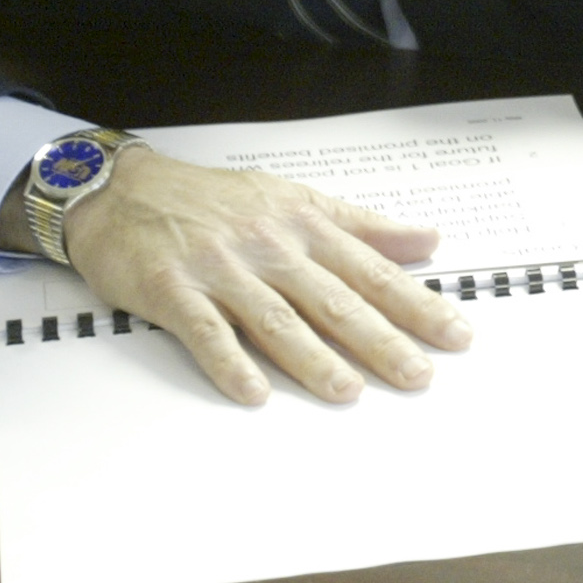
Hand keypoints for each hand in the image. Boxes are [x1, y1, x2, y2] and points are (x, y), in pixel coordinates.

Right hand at [0, 148, 471, 405]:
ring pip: (277, 319)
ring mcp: (221, 269)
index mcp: (304, 226)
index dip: (416, 303)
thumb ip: (362, 225)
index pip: (372, 270)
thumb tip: (428, 239)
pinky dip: (230, 363)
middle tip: (419, 375)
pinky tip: (254, 393)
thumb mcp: (296, 199)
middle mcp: (270, 246)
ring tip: (349, 390)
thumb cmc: (216, 200)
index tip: (455, 333)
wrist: (127, 189)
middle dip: (381, 339)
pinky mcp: (172, 290)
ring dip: (314, 358)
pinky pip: (205, 331)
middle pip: (334, 298)